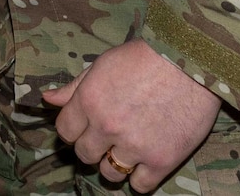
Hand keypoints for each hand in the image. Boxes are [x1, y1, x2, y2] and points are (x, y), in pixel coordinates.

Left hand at [42, 39, 221, 191]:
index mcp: (89, 100)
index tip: (85, 127)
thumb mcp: (103, 64)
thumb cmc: (146, 57)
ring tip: (127, 149)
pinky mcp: (162, 160)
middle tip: (108, 138)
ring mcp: (134, 146)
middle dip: (92, 147)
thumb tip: (47, 99)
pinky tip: (145, 162)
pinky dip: (140, 178)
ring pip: (109, 173)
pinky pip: (139, 186)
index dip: (74, 129)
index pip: (65, 131)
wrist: (191, 61)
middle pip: (84, 154)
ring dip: (114, 164)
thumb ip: (74, 87)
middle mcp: (107, 126)